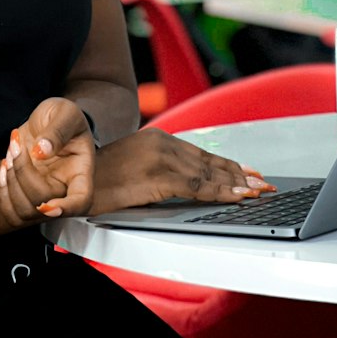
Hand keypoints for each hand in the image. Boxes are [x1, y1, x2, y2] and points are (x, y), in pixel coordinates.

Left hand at [0, 96, 94, 226]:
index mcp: (81, 172)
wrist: (48, 119)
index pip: (81, 201)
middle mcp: (64, 189)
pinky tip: (6, 166)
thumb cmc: (63, 115)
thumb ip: (58, 130)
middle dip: (23, 174)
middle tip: (17, 145)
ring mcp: (45, 195)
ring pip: (25, 211)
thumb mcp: (66, 113)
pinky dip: (3, 191)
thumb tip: (41, 151)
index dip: (66, 209)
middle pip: (43, 203)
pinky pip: (12, 212)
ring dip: (11, 182)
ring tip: (13, 152)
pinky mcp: (27, 195)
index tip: (47, 205)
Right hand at [89, 129, 274, 214]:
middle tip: (263, 184)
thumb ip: (159, 170)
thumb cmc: (99, 177)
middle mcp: (162, 144)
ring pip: (208, 174)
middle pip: (209, 162)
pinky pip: (196, 187)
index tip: (249, 174)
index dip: (228, 167)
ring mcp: (160, 159)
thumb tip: (185, 184)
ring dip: (236, 185)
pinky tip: (236, 197)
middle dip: (239, 175)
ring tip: (257, 192)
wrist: (72, 175)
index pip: (201, 155)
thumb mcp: (134, 167)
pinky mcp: (156, 177)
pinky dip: (220, 192)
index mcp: (158, 140)